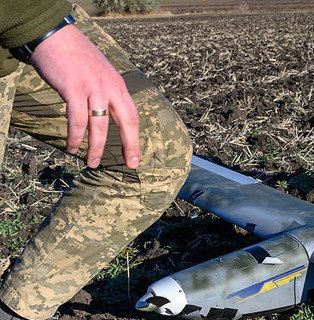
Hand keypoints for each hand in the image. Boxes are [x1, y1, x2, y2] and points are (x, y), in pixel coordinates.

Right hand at [29, 24, 139, 168]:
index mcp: (118, 86)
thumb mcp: (101, 73)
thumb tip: (108, 113)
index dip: (135, 138)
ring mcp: (93, 88)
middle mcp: (110, 88)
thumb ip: (107, 92)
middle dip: (130, 146)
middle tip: (130, 165)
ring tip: (92, 162)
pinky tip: (72, 147)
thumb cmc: (76, 57)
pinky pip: (77, 119)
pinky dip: (75, 136)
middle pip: (127, 122)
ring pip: (99, 125)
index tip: (135, 157)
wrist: (55, 37)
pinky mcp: (73, 89)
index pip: (133, 116)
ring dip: (96, 147)